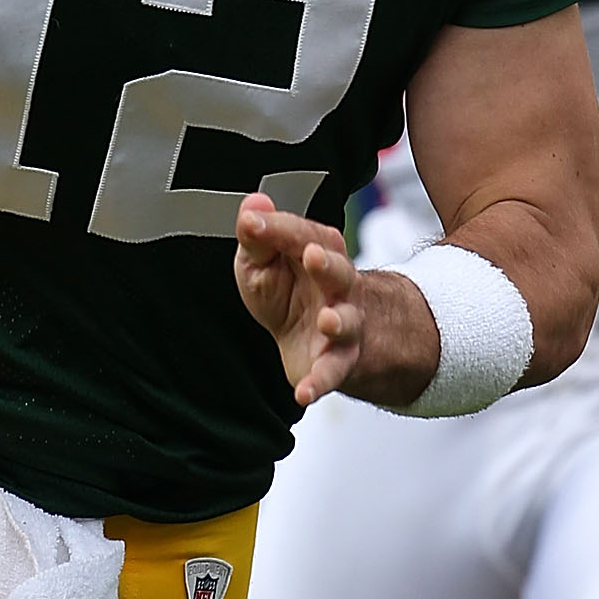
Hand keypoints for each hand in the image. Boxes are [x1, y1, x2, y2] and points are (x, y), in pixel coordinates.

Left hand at [234, 196, 365, 406]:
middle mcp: (338, 284)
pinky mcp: (335, 360)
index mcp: (319, 250)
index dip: (277, 228)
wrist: (311, 336)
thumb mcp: (264, 260)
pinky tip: (304, 392)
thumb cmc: (289, 290)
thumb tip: (252, 206)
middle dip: (327, 264)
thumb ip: (258, 237)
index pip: (300, 234)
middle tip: (312, 256)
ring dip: (338, 320)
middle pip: (338, 271)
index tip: (252, 223)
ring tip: (327, 321)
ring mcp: (342, 323)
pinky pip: (331, 373)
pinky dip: (319, 383)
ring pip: (346, 320)